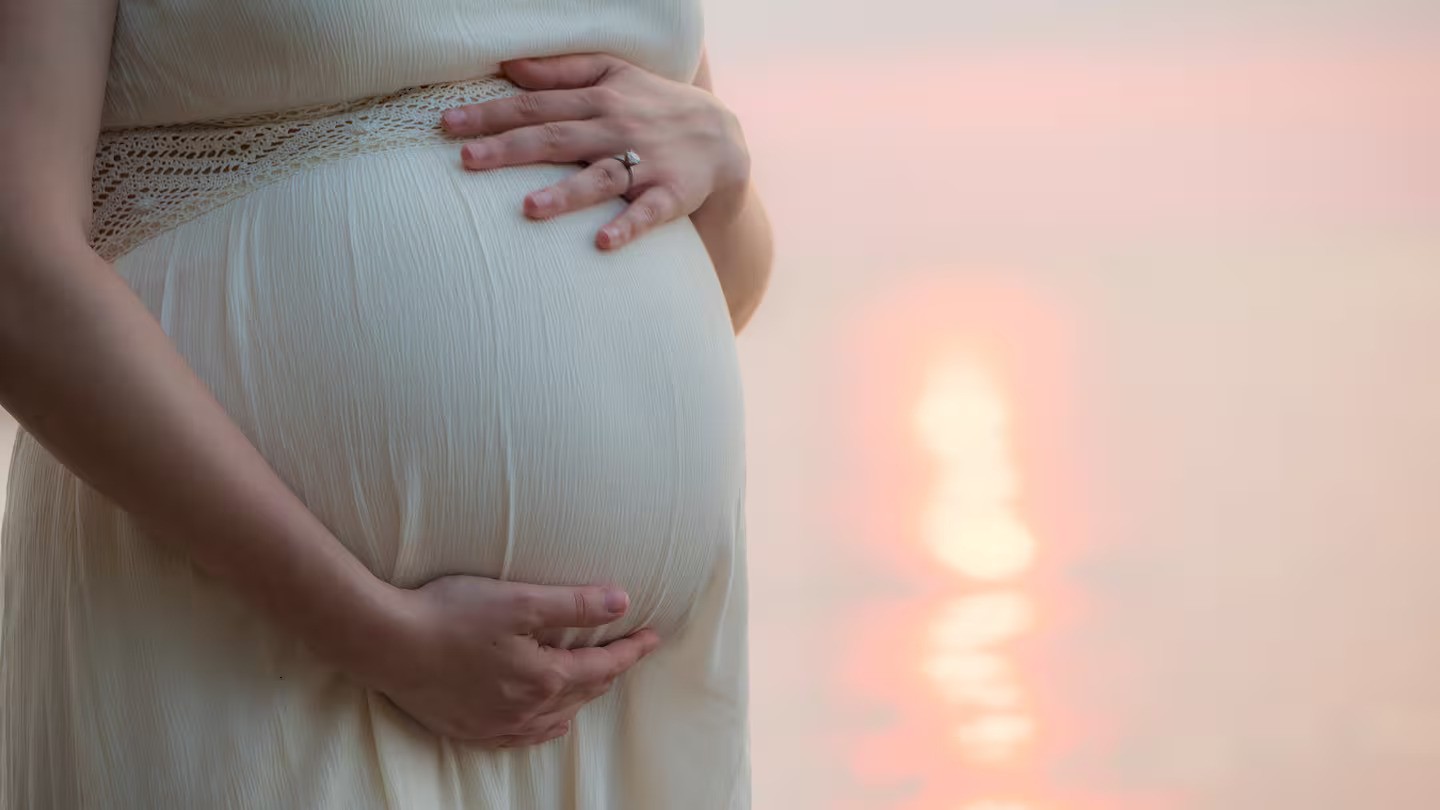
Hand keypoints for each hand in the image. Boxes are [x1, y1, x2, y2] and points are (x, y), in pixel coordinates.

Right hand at [364, 575, 659, 746]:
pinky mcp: (470, 730)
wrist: (387, 644)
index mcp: (545, 677)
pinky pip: (523, 737)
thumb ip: (575, 604)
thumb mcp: (521, 600)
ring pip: (557, 718)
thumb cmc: (451, 615)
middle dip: (610, 671)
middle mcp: (527, 709)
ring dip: (581, 699)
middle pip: (584, 693)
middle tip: (627, 652)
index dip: (632, 649)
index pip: (603, 665)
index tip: (653, 636)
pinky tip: (550, 723)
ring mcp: (498, 724)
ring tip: (595, 683)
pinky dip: (546, 726)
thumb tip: (622, 602)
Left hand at [440, 54, 751, 250]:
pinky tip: (603, 243)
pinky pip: (648, 214)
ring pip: (601, 177)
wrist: (722, 136)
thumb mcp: (613, 72)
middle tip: (467, 161)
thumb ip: (560, 69)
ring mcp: (645, 164)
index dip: (491, 113)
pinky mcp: (671, 195)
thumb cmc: (654, 104)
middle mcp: (617, 128)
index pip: (535, 105)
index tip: (448, 124)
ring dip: (566, 194)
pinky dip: (628, 228)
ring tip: (529, 209)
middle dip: (511, 149)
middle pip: (557, 138)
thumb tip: (506, 65)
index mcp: (598, 98)